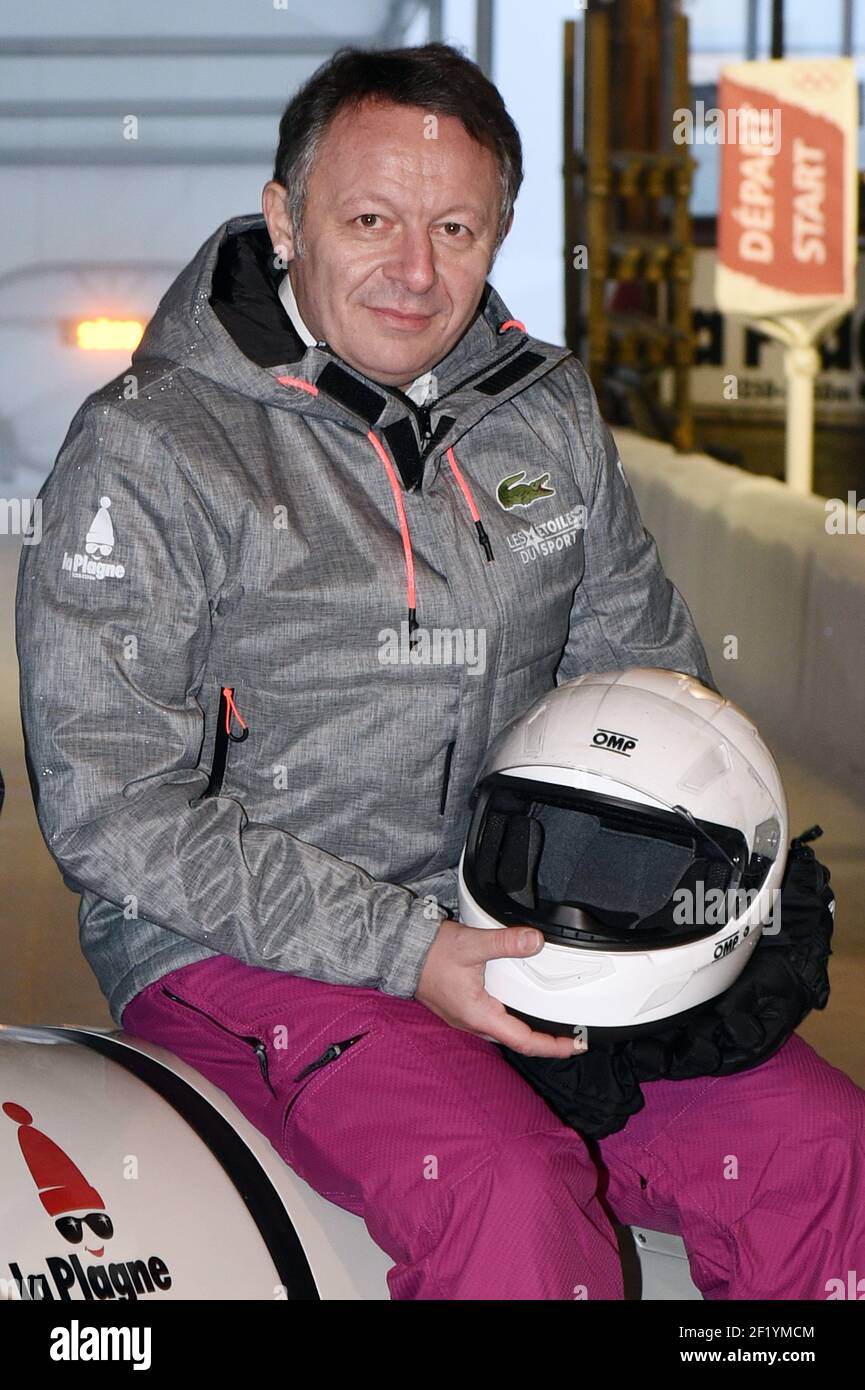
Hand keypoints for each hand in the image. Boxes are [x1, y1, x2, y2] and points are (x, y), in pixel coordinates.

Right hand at [415, 919, 585, 1058]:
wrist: (401, 953)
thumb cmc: (431, 954)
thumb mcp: (472, 945)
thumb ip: (505, 943)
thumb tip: (536, 941)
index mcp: (479, 1015)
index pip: (524, 1041)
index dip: (553, 1046)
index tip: (576, 1045)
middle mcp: (474, 1023)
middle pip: (517, 1041)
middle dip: (546, 1042)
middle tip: (571, 1037)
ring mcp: (467, 1019)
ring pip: (505, 1032)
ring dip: (530, 1031)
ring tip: (553, 1024)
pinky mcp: (463, 1009)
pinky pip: (494, 1021)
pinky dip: (514, 1018)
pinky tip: (522, 1006)